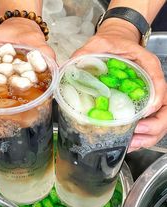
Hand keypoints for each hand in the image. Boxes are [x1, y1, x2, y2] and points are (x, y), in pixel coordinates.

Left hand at [72, 18, 165, 150]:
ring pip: (159, 120)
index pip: (159, 83)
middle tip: (135, 134)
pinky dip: (142, 136)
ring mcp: (148, 96)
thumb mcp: (101, 42)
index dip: (156, 99)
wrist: (117, 43)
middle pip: (164, 109)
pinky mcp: (140, 104)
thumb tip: (70, 68)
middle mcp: (152, 82)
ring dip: (148, 136)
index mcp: (147, 65)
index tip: (145, 112)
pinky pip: (148, 123)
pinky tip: (129, 142)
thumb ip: (88, 51)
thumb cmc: (113, 43)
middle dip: (152, 126)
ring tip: (131, 144)